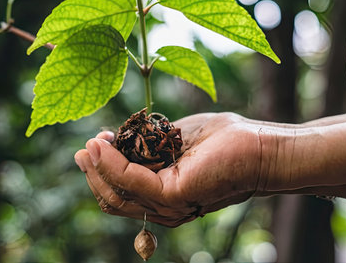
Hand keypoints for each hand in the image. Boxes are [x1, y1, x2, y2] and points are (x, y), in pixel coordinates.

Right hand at [75, 113, 261, 226]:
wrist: (261, 145)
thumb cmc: (224, 140)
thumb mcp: (174, 140)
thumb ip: (146, 146)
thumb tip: (115, 140)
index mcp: (163, 194)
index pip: (121, 193)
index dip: (102, 171)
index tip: (94, 144)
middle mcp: (163, 207)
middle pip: (113, 199)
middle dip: (93, 174)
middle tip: (84, 149)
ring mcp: (169, 205)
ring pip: (117, 194)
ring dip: (98, 168)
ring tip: (91, 144)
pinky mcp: (175, 195)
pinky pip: (132, 181)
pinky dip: (113, 164)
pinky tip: (102, 144)